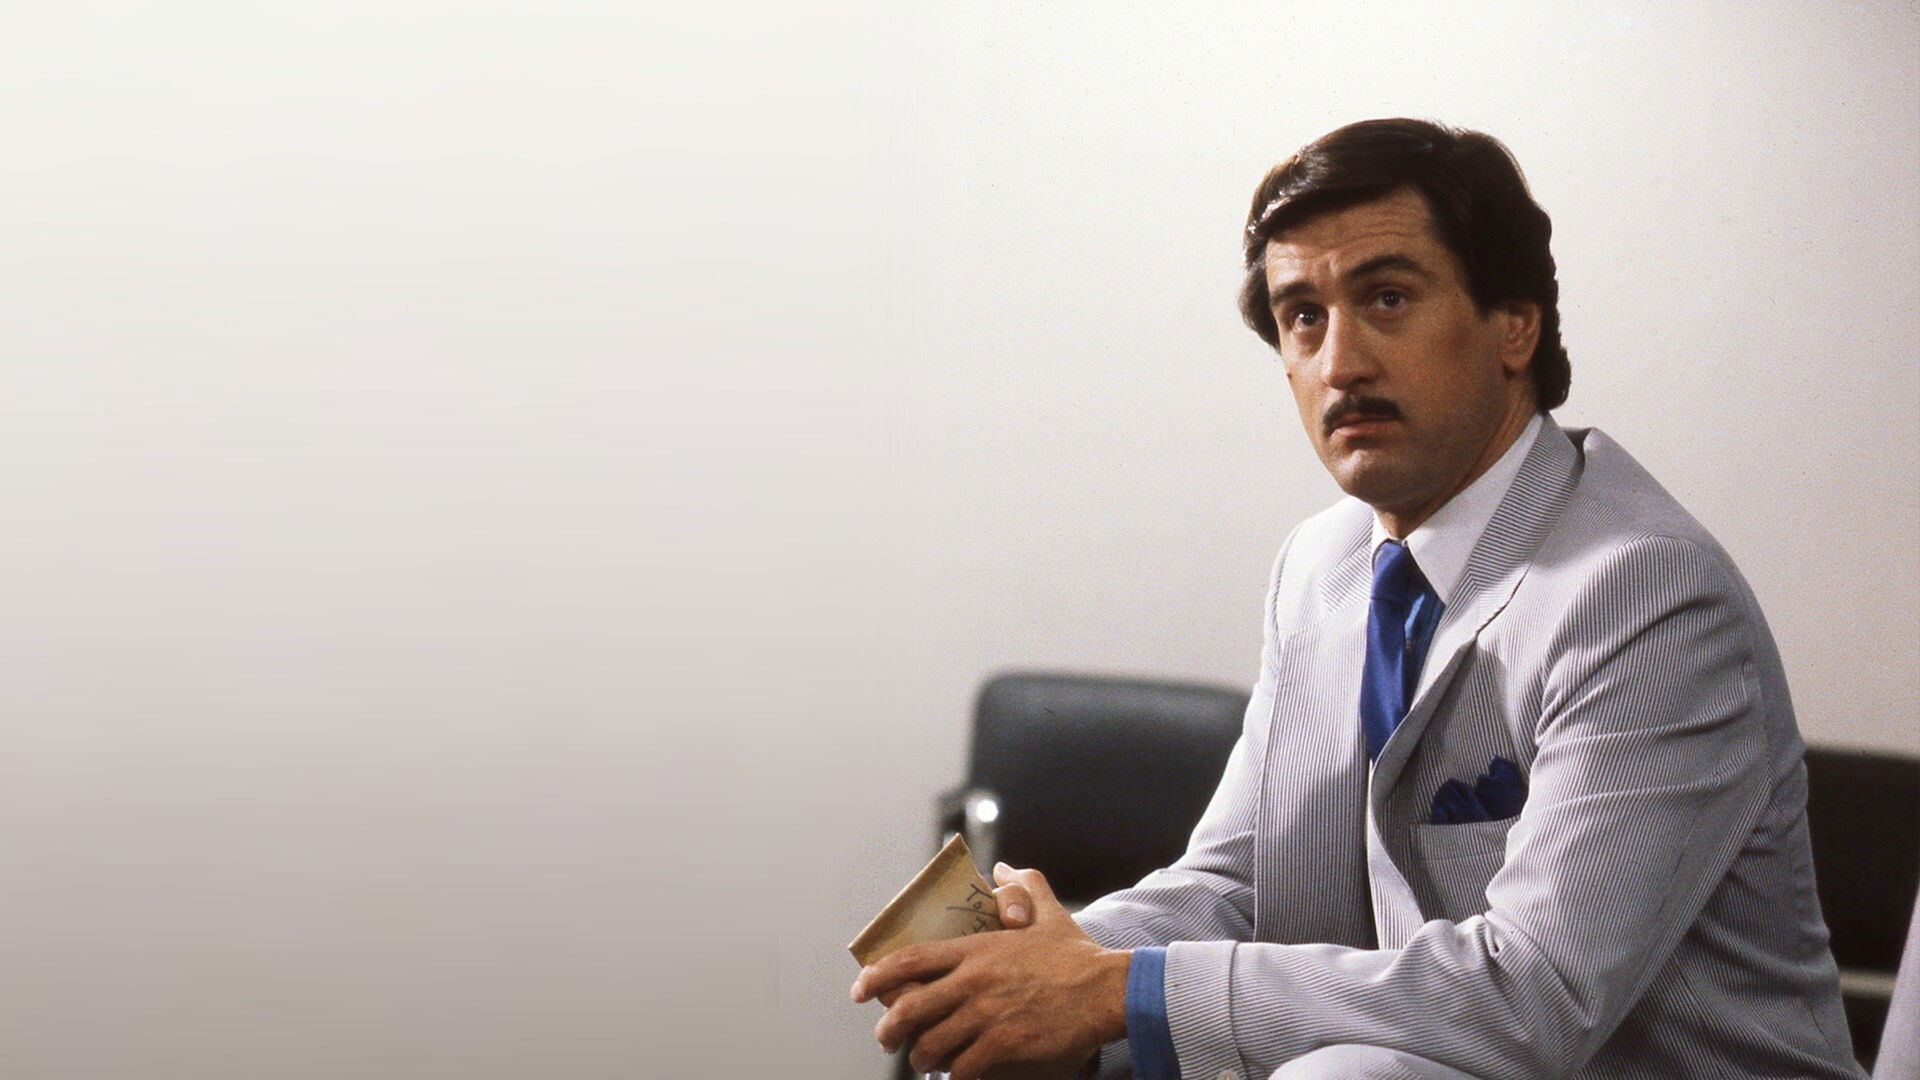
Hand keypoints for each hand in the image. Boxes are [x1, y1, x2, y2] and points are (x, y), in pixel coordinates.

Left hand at [851, 864, 1126, 1079]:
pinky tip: (957, 1075)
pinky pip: (962, 1068)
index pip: (910, 960)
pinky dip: (954, 1076)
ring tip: (923, 1060)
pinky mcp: (1004, 1044)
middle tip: (885, 1038)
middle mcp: (973, 981)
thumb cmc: (1077, 954)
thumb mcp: (1047, 912)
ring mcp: (987, 1014)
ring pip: (931, 1043)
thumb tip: (1002, 869)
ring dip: (921, 1057)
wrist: (1107, 989)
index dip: (876, 977)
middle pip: (908, 1008)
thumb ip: (1022, 886)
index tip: (859, 990)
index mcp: (975, 950)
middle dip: (887, 1029)